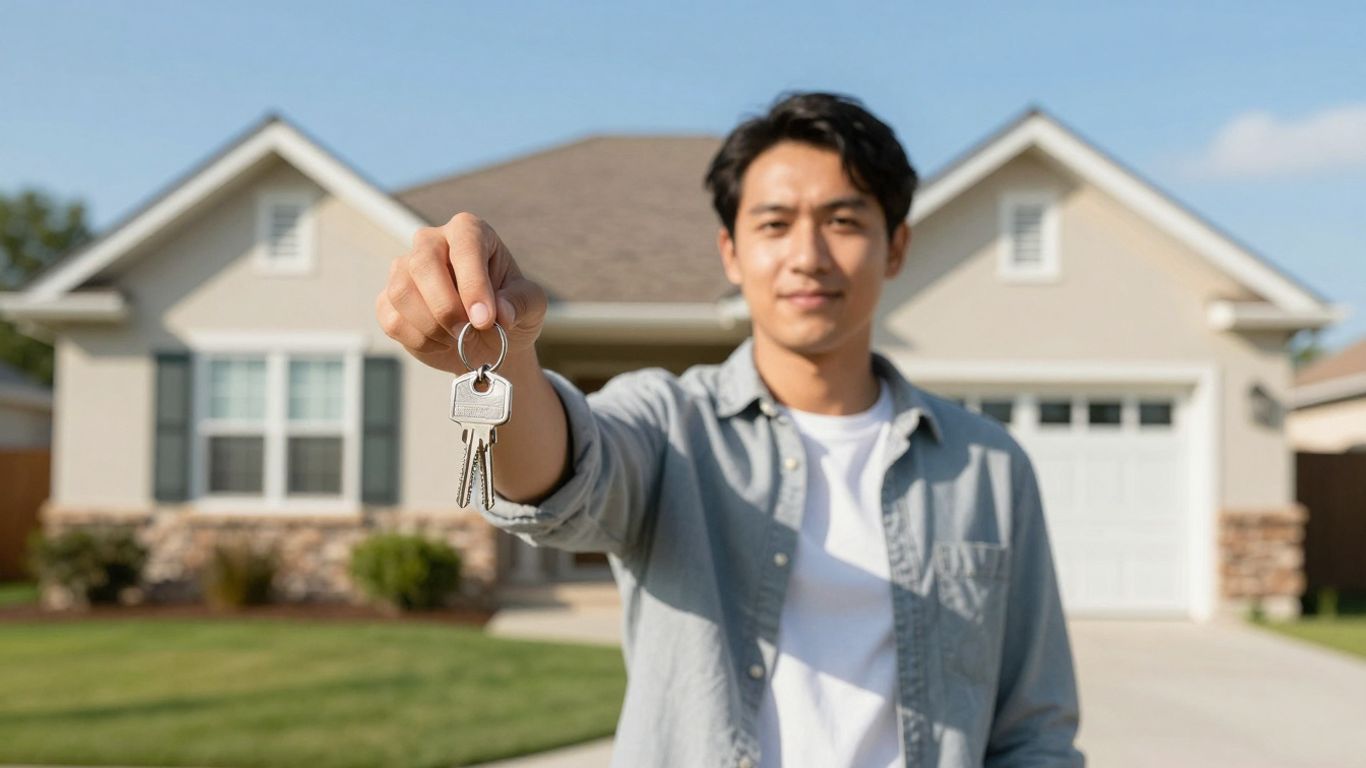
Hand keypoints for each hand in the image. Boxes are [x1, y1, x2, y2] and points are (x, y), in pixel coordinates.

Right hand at [376, 212, 546, 373]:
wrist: (489, 340)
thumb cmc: (510, 312)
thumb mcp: (532, 306)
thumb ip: (521, 303)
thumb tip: (500, 311)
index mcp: (469, 232)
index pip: (464, 245)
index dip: (473, 284)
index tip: (485, 320)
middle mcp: (432, 242)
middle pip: (423, 263)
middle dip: (446, 307)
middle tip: (468, 333)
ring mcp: (405, 269)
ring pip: (401, 292)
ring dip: (432, 326)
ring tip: (459, 338)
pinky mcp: (389, 300)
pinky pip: (392, 319)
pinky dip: (420, 340)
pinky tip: (441, 342)